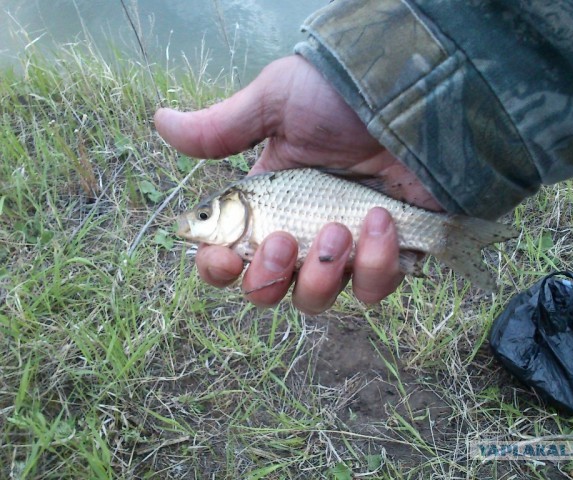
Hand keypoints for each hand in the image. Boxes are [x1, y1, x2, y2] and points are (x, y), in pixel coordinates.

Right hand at [155, 55, 440, 313]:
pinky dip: (375, 264)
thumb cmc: (340, 96)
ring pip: (318, 299)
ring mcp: (346, 249)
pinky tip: (381, 220)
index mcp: (266, 204)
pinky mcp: (388, 254)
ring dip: (322, 273)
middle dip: (269, 278)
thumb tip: (161, 122)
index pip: (228, 255)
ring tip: (339, 227)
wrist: (411, 97)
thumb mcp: (275, 103)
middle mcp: (300, 233)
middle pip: (269, 292)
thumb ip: (221, 128)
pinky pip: (373, 288)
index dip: (218, 268)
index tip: (225, 257)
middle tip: (286, 240)